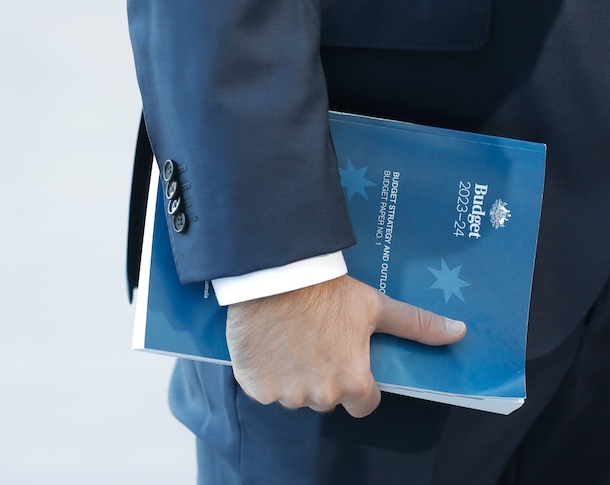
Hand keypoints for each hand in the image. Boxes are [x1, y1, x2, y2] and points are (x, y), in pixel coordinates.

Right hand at [225, 275, 465, 417]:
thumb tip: (458, 332)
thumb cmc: (327, 291)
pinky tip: (267, 345)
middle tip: (316, 342)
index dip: (357, 381)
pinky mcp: (255, 387)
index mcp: (353, 383)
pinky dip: (263, 373)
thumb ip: (415, 325)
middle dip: (323, 378)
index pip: (364, 403)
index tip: (346, 358)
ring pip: (294, 396)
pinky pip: (263, 390)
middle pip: (327, 399)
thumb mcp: (374, 306)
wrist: (274, 275)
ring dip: (292, 377)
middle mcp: (321, 396)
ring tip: (289, 339)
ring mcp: (285, 394)